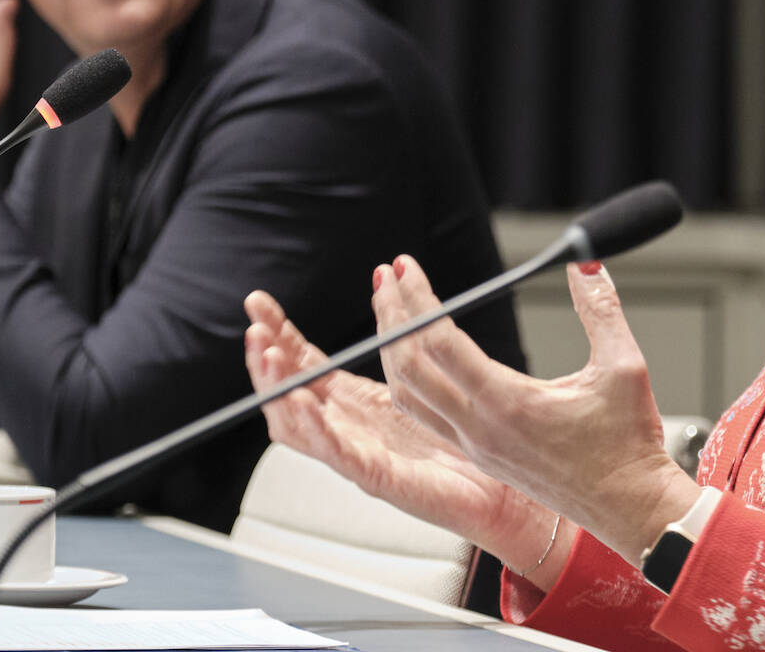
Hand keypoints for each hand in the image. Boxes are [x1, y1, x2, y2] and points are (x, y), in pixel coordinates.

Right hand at [243, 290, 559, 578]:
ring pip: (302, 429)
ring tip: (269, 358)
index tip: (258, 303)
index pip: (303, 365)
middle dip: (266, 361)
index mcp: (360, 405)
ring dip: (280, 392)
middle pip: (290, 395)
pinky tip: (301, 403)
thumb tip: (391, 272)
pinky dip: (316, 431)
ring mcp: (364, 457)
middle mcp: (353, 431)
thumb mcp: (433, 370)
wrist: (508, 491)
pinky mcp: (386, 480)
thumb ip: (408, 328)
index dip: (278, 335)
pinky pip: (341, 457)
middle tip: (255, 328)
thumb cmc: (473, 438)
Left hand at [372, 256, 700, 567]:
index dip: (418, 298)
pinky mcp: (479, 456)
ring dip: (391, 348)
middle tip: (388, 276)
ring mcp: (475, 447)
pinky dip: (407, 380)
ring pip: (407, 395)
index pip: (439, 343)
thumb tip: (584, 264)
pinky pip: (424, 416)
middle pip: (408, 367)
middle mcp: (481, 429)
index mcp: (508, 404)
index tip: (409, 267)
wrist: (629, 508)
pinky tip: (412, 358)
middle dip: (391, 315)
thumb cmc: (628, 447)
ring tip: (389, 309)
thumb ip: (600, 309)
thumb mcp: (625, 367)